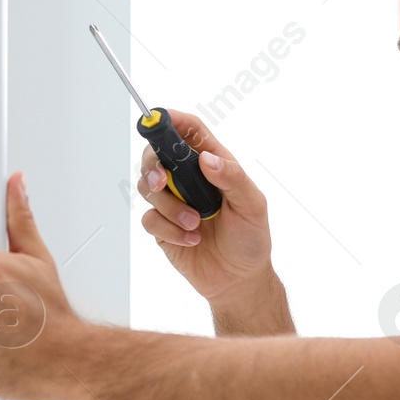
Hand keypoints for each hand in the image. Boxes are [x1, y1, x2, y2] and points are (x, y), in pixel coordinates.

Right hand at [137, 109, 274, 302]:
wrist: (239, 280)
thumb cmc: (250, 238)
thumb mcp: (252, 205)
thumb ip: (232, 178)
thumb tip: (206, 159)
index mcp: (212, 164)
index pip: (188, 131)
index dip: (171, 120)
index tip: (157, 119)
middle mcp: (188, 179)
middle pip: (156, 155)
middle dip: (153, 166)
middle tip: (162, 181)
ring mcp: (173, 202)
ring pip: (147, 187)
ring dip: (169, 206)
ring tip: (195, 224)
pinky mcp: (162, 227)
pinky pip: (150, 219)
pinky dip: (169, 230)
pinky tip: (191, 240)